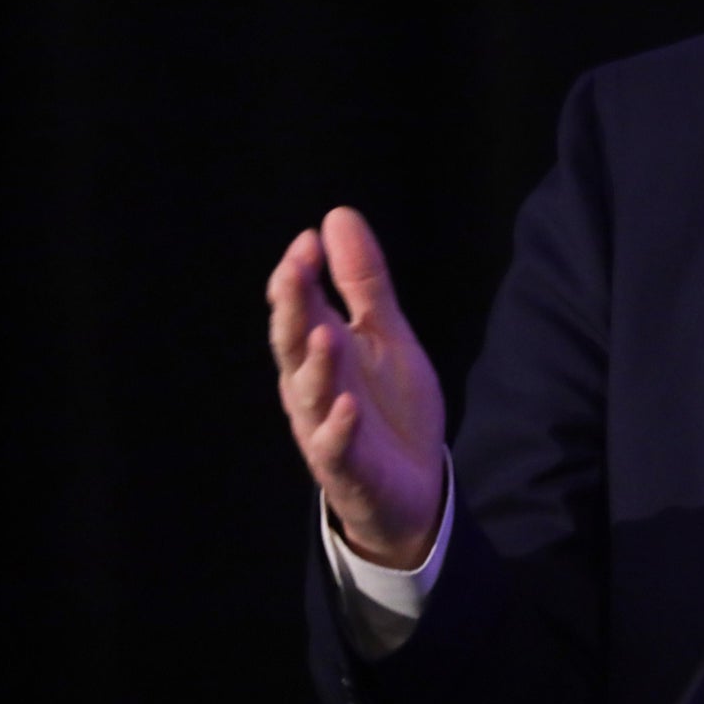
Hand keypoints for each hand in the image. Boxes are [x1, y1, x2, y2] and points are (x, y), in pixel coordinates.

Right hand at [268, 206, 446, 568]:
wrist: (412, 486)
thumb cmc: (388, 406)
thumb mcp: (383, 333)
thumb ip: (361, 281)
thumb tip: (335, 217)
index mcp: (319, 351)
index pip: (297, 307)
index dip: (297, 276)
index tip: (308, 240)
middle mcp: (312, 386)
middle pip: (292, 343)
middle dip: (293, 306)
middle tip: (296, 267)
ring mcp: (325, 427)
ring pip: (309, 393)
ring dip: (316, 363)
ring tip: (325, 332)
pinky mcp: (347, 467)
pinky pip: (335, 447)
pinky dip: (338, 427)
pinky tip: (347, 406)